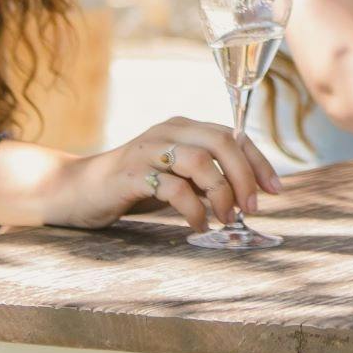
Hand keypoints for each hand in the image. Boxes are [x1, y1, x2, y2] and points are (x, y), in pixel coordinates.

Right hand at [46, 118, 283, 232]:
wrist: (76, 191)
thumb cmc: (134, 185)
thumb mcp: (176, 176)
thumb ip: (206, 177)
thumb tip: (250, 195)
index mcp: (184, 127)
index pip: (234, 136)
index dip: (259, 162)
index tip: (276, 191)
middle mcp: (169, 131)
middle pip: (222, 143)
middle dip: (245, 177)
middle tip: (251, 208)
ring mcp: (149, 150)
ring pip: (201, 162)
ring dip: (221, 194)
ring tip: (225, 219)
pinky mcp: (131, 174)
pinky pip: (173, 188)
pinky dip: (193, 210)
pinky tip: (198, 225)